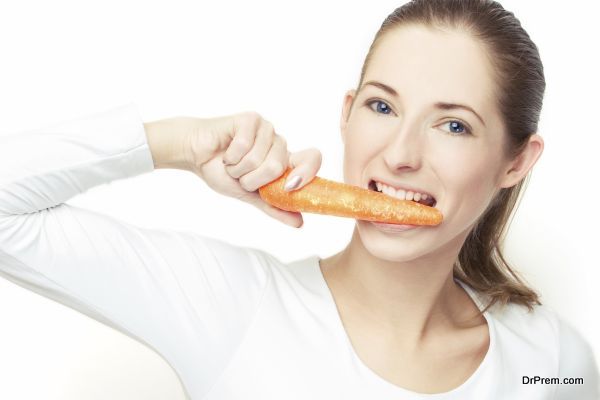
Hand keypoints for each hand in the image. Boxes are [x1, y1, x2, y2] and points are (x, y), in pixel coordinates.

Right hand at [183, 112, 321, 227]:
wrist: (196, 155)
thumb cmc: (222, 172)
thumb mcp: (250, 196)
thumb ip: (274, 207)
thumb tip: (299, 223)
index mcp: (284, 161)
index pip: (312, 159)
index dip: (306, 172)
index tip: (289, 186)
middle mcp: (279, 143)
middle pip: (277, 167)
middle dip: (251, 180)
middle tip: (240, 175)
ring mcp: (266, 129)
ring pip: (258, 159)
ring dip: (238, 169)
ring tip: (231, 163)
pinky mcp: (251, 120)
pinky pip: (243, 146)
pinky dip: (229, 157)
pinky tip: (225, 152)